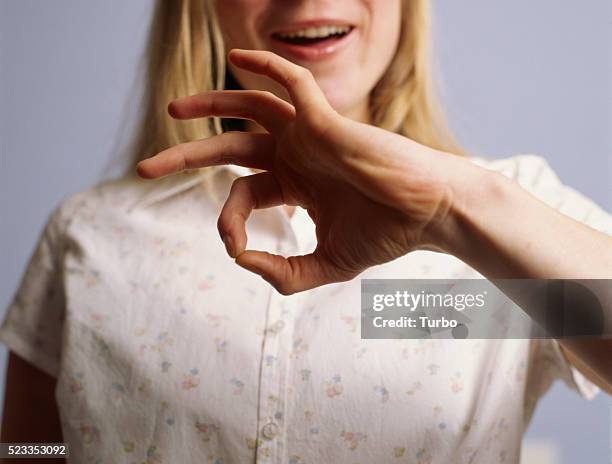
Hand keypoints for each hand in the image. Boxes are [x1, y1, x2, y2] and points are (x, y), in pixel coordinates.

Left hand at [136, 48, 474, 294]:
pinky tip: (240, 57)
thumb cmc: (386, 235)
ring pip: (250, 108)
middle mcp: (297, 156)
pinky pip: (293, 82)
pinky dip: (267, 66)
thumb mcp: (325, 266)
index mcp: (296, 185)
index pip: (244, 196)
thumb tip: (240, 260)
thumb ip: (284, 273)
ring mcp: (310, 135)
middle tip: (144, 168)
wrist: (429, 216)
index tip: (235, 248)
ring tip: (173, 109)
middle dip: (185, 155)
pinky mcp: (326, 121)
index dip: (227, 221)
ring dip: (210, 104)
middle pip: (230, 148)